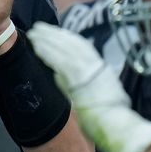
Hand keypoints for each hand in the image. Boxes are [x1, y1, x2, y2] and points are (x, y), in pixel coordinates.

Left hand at [27, 22, 150, 151]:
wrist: (116, 123)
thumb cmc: (108, 115)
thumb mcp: (98, 93)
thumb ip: (78, 83)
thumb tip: (58, 75)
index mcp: (100, 67)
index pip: (81, 45)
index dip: (65, 37)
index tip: (54, 32)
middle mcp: (94, 64)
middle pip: (70, 42)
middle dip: (53, 34)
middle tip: (39, 28)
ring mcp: (87, 69)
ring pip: (63, 47)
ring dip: (47, 39)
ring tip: (34, 33)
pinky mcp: (78, 76)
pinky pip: (59, 59)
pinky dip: (47, 51)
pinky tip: (36, 46)